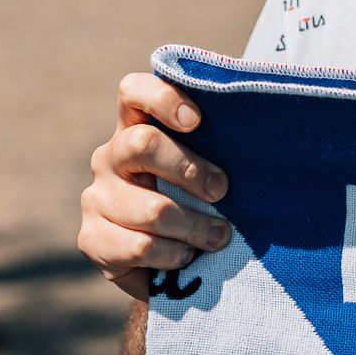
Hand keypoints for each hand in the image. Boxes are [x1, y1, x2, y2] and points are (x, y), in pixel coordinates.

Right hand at [78, 72, 231, 299]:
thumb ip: (220, 146)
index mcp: (136, 127)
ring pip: (151, 209)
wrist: (168, 262)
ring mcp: (96, 198)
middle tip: (222, 191)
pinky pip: (140, 247)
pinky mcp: (92, 239)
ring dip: (195, 227)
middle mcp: (109, 157)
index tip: (197, 121)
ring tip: (219, 236)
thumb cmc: (199, 201)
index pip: (133, 91)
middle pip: (142, 143)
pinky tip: (185, 256)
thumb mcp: (208, 168)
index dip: (163, 98)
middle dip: (191, 170)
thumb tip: (263, 135)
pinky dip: (173, 256)